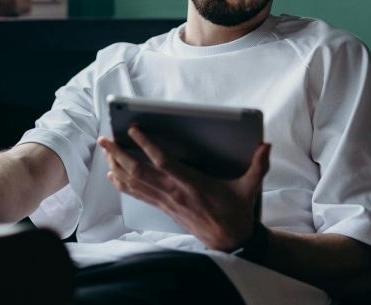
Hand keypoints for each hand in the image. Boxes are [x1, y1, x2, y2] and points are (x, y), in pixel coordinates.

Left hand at [98, 127, 269, 250]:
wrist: (229, 241)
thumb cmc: (236, 212)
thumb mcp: (250, 188)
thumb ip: (258, 166)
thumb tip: (266, 146)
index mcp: (192, 183)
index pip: (163, 161)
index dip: (146, 145)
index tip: (133, 129)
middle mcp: (174, 192)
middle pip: (139, 171)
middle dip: (119, 154)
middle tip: (104, 139)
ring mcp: (166, 201)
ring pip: (134, 182)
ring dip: (116, 165)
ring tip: (105, 150)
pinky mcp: (163, 208)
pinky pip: (137, 194)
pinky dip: (122, 183)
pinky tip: (112, 174)